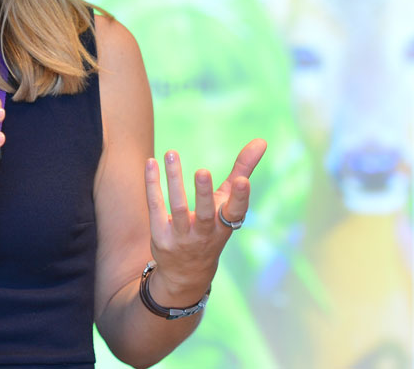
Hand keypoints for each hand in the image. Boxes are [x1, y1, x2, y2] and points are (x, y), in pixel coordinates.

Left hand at [143, 139, 265, 303]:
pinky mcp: (160, 236)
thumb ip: (243, 171)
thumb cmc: (212, 227)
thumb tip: (262, 140)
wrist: (187, 272)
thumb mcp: (228, 203)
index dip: (240, 198)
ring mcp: (181, 237)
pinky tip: (151, 163)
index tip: (242, 181)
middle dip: (204, 194)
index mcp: (225, 225)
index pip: (235, 212)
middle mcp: (205, 233)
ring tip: (171, 153)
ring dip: (174, 180)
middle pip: (204, 214)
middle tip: (202, 171)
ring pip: (177, 208)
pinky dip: (152, 185)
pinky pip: (155, 207)